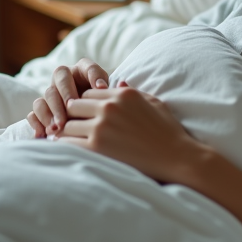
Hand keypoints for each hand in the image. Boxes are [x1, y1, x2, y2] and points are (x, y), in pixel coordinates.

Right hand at [26, 58, 109, 137]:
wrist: (98, 127)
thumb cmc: (108, 113)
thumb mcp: (113, 102)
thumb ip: (115, 92)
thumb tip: (121, 84)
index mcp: (85, 71)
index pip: (88, 67)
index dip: (94, 76)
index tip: (102, 88)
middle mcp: (66, 79)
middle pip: (60, 78)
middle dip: (65, 94)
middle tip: (70, 109)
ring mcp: (52, 93)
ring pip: (45, 96)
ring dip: (50, 111)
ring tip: (58, 127)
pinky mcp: (43, 110)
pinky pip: (34, 113)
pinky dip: (37, 123)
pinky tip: (43, 135)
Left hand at [56, 85, 206, 184]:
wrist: (176, 158)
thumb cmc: (168, 131)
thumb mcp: (153, 103)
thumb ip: (131, 92)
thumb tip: (117, 83)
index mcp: (122, 94)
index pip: (88, 92)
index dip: (85, 103)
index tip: (85, 115)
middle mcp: (109, 107)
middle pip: (73, 105)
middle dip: (72, 116)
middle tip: (71, 127)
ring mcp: (101, 127)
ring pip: (68, 124)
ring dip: (67, 132)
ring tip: (67, 140)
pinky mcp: (96, 147)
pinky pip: (69, 143)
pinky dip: (66, 146)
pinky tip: (67, 151)